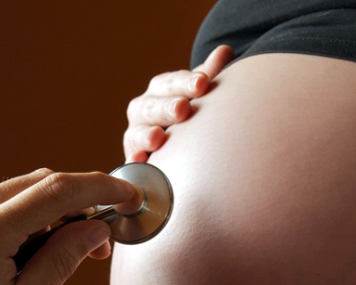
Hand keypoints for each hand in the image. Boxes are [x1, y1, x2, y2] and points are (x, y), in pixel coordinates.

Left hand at [0, 169, 137, 284]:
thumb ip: (62, 260)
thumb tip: (96, 229)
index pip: (59, 191)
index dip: (101, 189)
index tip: (129, 196)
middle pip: (43, 182)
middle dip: (82, 201)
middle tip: (102, 240)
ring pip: (24, 189)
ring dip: (58, 209)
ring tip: (72, 249)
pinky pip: (5, 201)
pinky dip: (33, 214)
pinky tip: (41, 245)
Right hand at [123, 44, 233, 162]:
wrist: (173, 150)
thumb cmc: (188, 117)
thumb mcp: (197, 96)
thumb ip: (208, 76)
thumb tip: (225, 50)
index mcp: (159, 91)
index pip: (170, 83)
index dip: (185, 83)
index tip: (202, 83)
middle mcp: (143, 111)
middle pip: (151, 106)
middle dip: (166, 107)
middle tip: (183, 109)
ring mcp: (135, 137)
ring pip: (136, 133)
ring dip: (145, 135)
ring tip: (157, 137)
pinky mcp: (134, 163)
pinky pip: (131, 163)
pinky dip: (133, 162)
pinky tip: (139, 161)